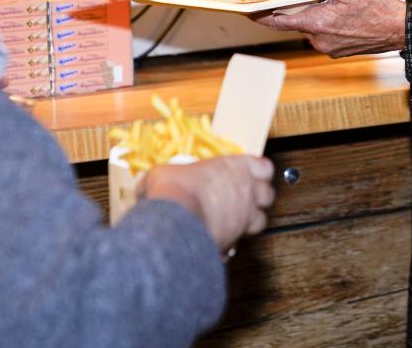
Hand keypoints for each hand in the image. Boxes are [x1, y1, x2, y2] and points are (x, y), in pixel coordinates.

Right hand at [140, 155, 274, 255]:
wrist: (176, 219)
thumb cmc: (174, 190)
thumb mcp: (161, 175)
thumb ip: (161, 179)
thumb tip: (144, 187)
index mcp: (235, 167)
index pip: (263, 167)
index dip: (258, 172)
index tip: (248, 176)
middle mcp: (246, 190)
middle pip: (268, 194)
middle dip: (257, 199)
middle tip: (242, 201)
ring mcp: (245, 215)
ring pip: (261, 220)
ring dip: (250, 222)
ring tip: (234, 223)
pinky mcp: (237, 238)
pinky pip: (240, 242)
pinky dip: (232, 243)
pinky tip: (219, 242)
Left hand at [250, 0, 406, 56]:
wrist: (401, 31)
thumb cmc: (377, 9)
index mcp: (316, 24)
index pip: (276, 21)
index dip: (258, 14)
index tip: (245, 8)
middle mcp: (318, 39)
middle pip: (295, 20)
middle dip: (295, 5)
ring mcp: (328, 47)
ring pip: (311, 26)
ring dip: (314, 12)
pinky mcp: (338, 50)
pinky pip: (323, 33)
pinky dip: (325, 21)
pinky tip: (340, 11)